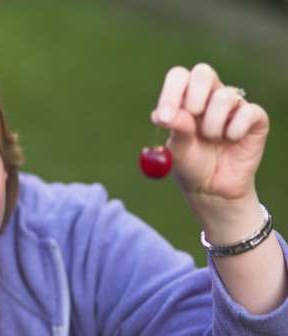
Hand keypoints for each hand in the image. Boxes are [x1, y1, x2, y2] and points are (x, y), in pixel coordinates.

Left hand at [151, 63, 268, 204]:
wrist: (212, 189)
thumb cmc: (191, 165)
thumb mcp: (177, 151)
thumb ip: (175, 130)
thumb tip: (162, 114)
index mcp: (185, 99)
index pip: (179, 77)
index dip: (171, 92)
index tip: (164, 117)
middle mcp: (209, 96)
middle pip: (203, 72)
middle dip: (194, 97)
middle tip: (192, 119)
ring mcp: (233, 106)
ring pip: (224, 96)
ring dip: (212, 125)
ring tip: (211, 139)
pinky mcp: (255, 118)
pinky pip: (248, 112)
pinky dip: (234, 130)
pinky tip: (230, 141)